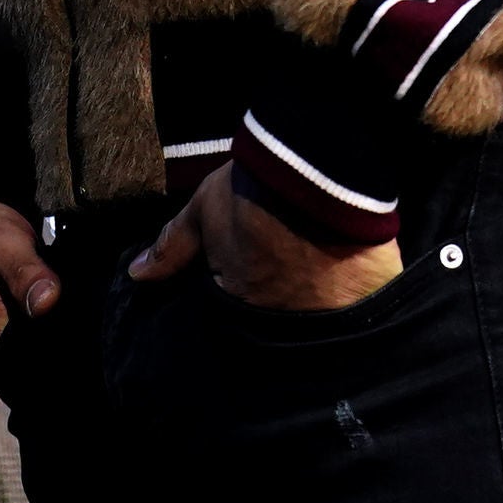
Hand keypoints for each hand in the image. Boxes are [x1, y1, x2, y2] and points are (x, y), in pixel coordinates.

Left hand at [124, 163, 403, 310]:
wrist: (318, 173)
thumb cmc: (254, 191)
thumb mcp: (205, 210)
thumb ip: (171, 246)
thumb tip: (136, 275)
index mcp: (240, 300)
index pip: (233, 318)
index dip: (238, 301)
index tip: (245, 286)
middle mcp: (282, 320)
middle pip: (274, 328)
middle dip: (274, 315)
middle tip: (282, 289)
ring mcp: (327, 317)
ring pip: (315, 328)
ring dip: (313, 314)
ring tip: (317, 293)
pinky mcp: (367, 304)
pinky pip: (358, 318)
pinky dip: (355, 312)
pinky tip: (355, 298)